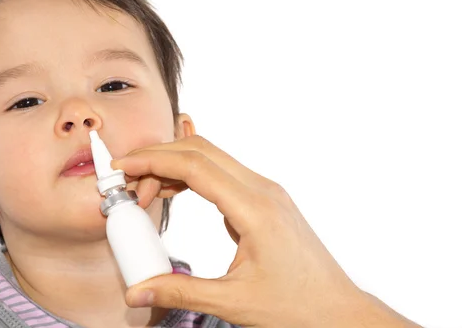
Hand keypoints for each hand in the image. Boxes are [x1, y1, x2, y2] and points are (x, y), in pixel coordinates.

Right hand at [112, 135, 419, 327]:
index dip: (153, 161)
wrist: (337, 310)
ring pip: (211, 159)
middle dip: (158, 156)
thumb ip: (180, 291)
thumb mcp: (233, 302)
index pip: (195, 166)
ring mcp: (265, 192)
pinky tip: (172, 193)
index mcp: (255, 209)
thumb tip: (137, 292)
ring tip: (144, 189)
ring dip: (174, 166)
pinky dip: (191, 177)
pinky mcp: (264, 200)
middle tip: (126, 175)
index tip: (123, 165)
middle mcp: (262, 190)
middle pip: (201, 151)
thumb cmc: (297, 306)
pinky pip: (222, 175)